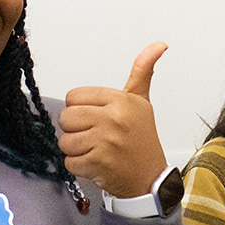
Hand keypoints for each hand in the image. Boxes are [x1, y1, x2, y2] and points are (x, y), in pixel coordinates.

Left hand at [58, 42, 168, 197]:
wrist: (150, 179)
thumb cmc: (142, 140)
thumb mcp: (142, 102)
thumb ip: (142, 71)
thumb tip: (159, 45)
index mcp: (121, 100)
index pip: (74, 97)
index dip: (80, 109)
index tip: (96, 118)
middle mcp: (113, 119)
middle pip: (66, 118)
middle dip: (75, 130)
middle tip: (94, 136)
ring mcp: (105, 142)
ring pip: (65, 141)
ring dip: (76, 150)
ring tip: (96, 150)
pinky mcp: (98, 164)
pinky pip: (69, 162)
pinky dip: (79, 167)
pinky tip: (96, 164)